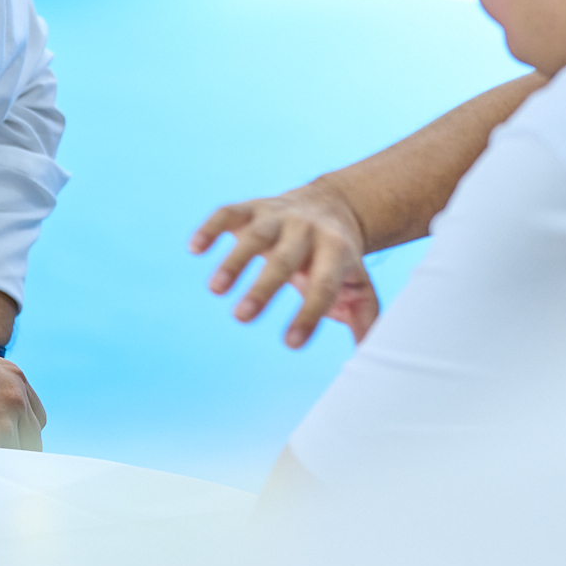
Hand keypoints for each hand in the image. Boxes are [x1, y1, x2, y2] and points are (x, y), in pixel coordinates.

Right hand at [0, 345, 45, 449]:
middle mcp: (16, 392)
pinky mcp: (0, 434)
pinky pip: (7, 461)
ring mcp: (11, 413)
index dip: (19, 431)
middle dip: (14, 447)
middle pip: (32, 434)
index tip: (6, 444)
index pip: (33, 415)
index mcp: (11, 375)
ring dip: (3, 458)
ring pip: (22, 450)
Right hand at [191, 180, 379, 347]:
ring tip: (216, 290)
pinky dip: (211, 227)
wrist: (332, 205)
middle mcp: (307, 230)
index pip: (323, 285)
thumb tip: (370, 359)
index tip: (290, 344)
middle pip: (285, 259)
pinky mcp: (254, 207)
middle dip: (263, 288)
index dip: (308, 314)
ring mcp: (279, 216)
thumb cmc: (340, 259)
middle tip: (241, 318)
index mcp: (336, 252)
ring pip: (256, 235)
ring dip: (234, 260)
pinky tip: (195, 249)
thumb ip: (364, 321)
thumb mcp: (359, 286)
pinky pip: (230, 212)